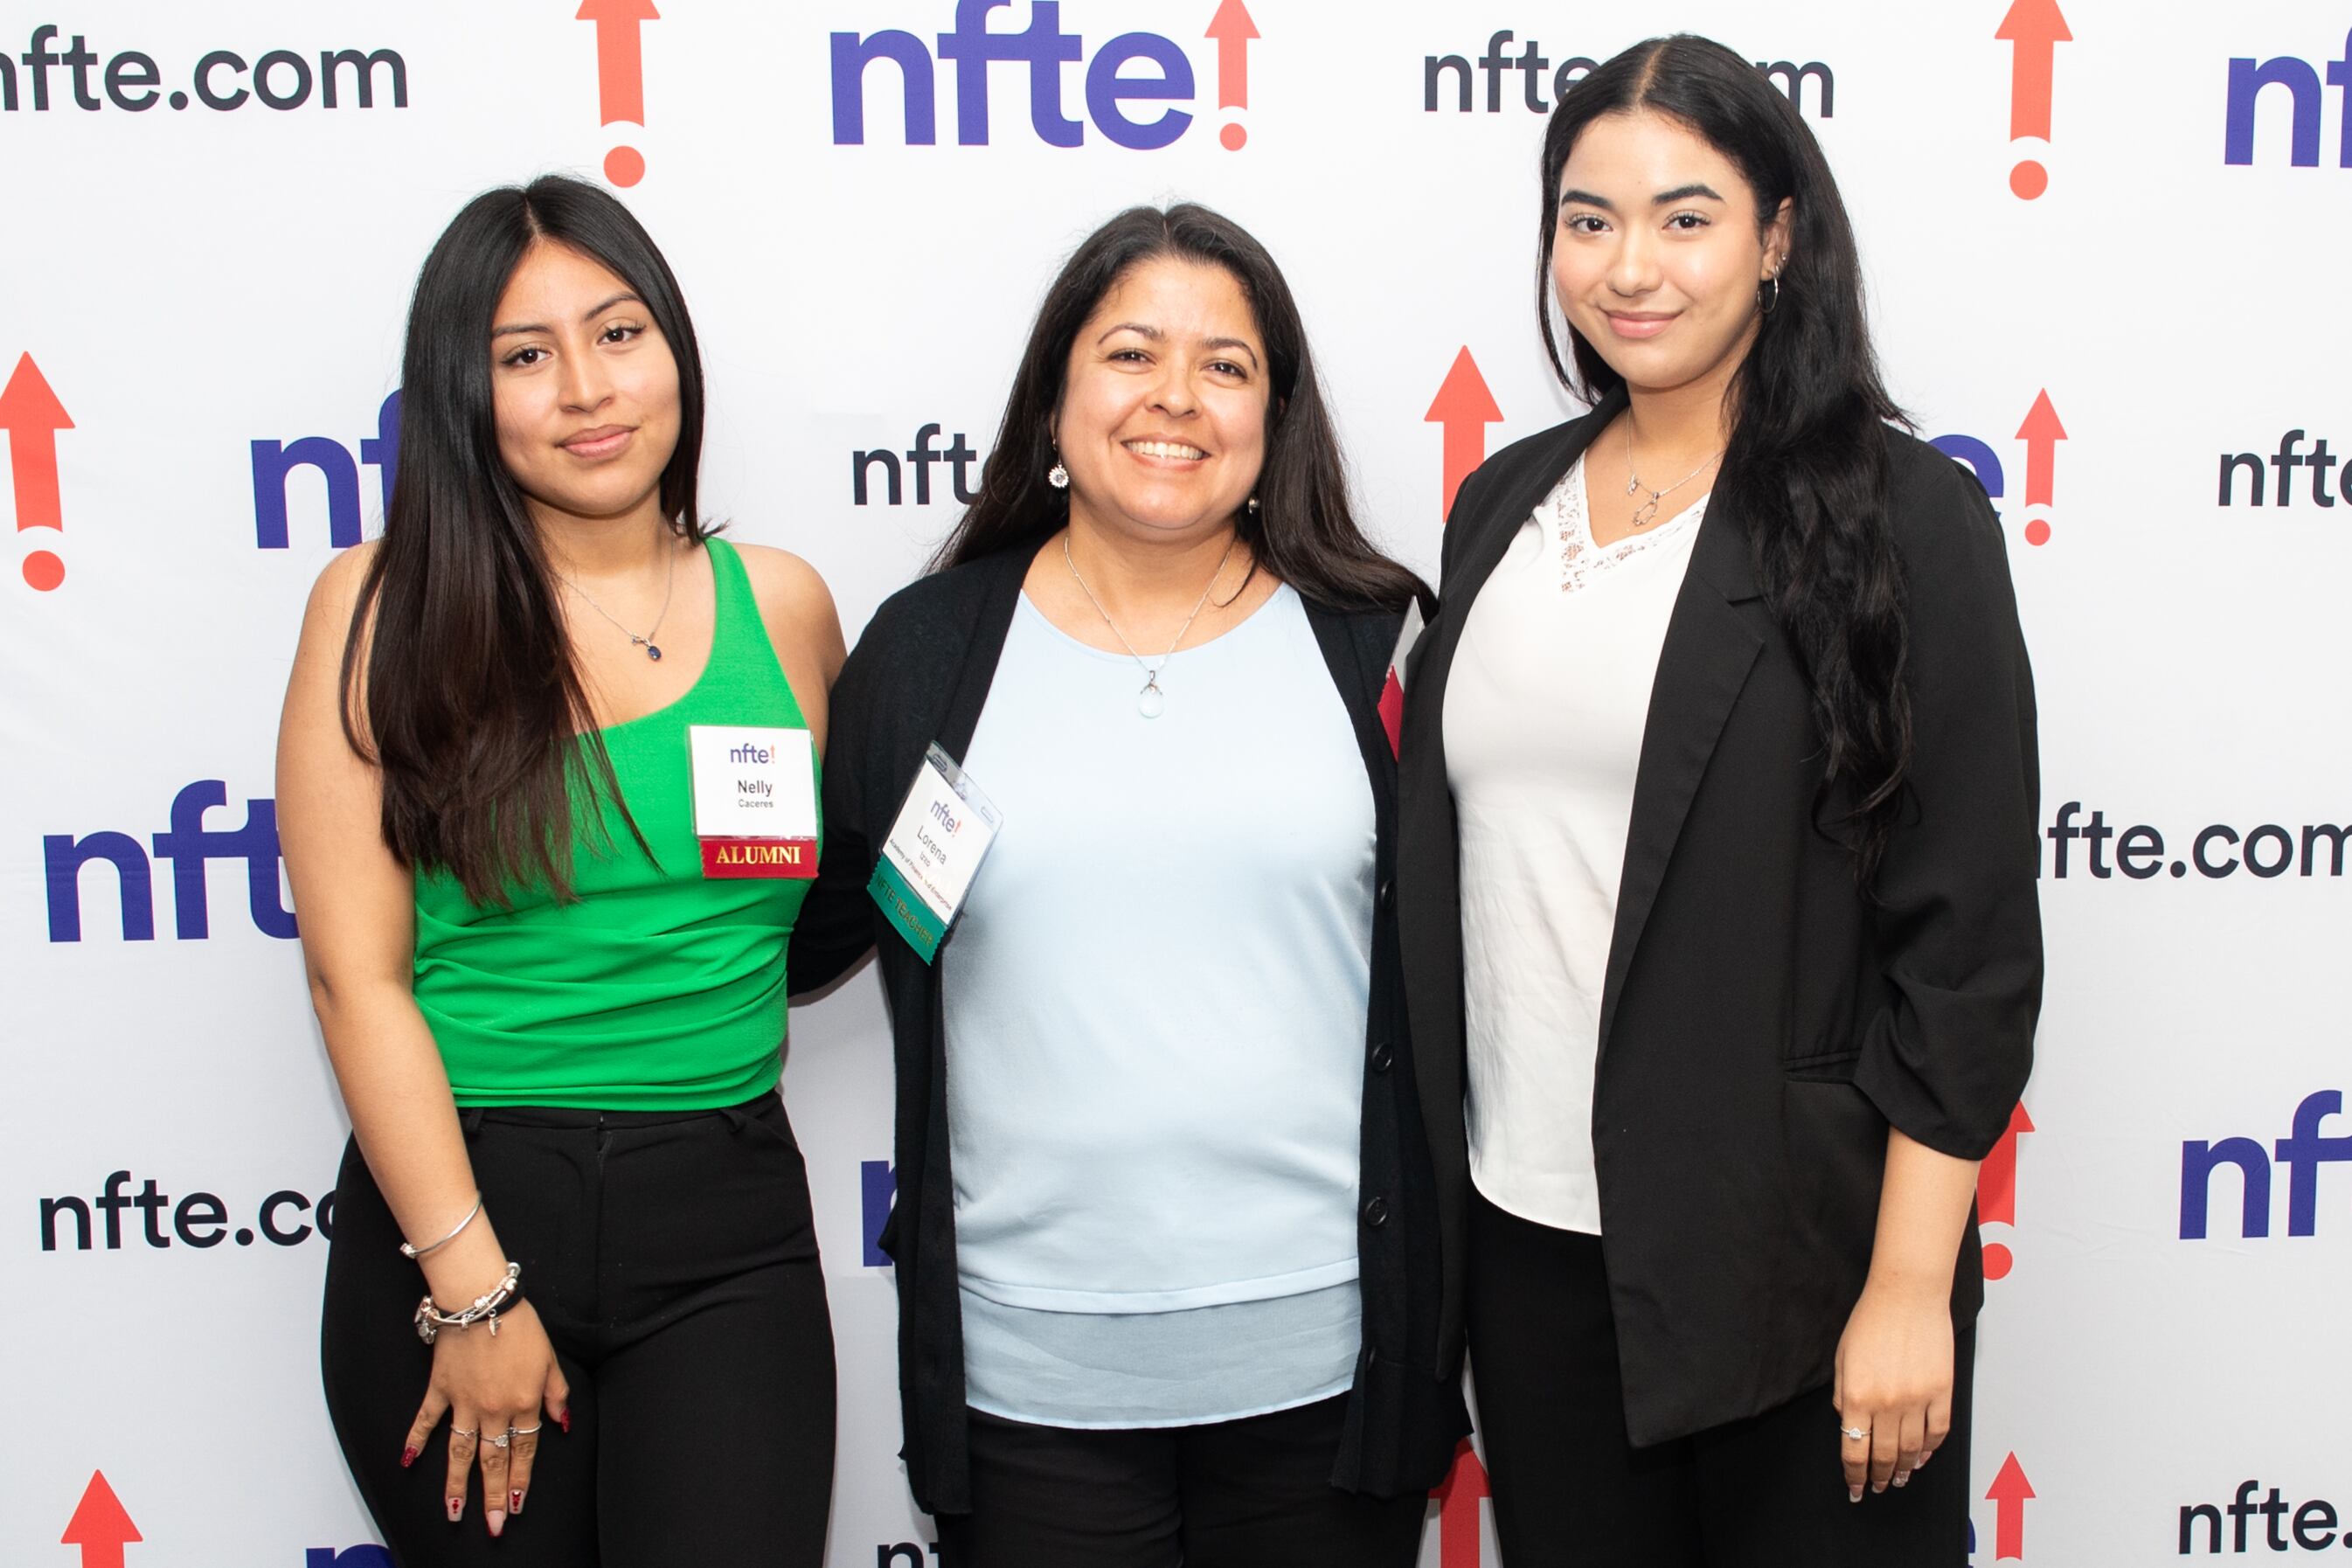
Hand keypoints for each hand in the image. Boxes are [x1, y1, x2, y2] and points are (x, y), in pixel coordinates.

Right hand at [401, 1297, 568, 1535]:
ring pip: (459, 1452)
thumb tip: (562, 1423)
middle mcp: (494, 1409)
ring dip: (456, 1485)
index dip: (522, 1479)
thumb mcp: (550, 1358)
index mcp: (524, 1402)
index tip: (517, 1505)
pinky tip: (408, 1462)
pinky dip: (415, 1440)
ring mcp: (464, 1402)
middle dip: (494, 1496)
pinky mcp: (440, 1389)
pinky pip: (426, 1420)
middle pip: (493, 1461)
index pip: (525, 1450)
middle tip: (493, 1526)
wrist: (482, 1299)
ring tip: (454, 1513)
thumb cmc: (520, 1324)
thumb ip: (556, 1394)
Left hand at [1831, 1278, 1952, 1501]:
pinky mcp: (1942, 1392)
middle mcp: (1887, 1402)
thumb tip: (1848, 1421)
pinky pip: (1938, 1432)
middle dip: (1878, 1477)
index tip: (1855, 1488)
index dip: (1854, 1475)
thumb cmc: (1871, 1320)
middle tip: (1877, 1488)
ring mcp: (1918, 1399)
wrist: (1906, 1295)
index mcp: (1857, 1395)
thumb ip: (1844, 1394)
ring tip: (1898, 1479)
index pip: (1854, 1449)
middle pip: (1883, 1455)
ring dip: (1903, 1469)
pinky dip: (1930, 1450)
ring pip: (1911, 1449)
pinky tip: (1922, 1458)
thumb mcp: (1842, 1358)